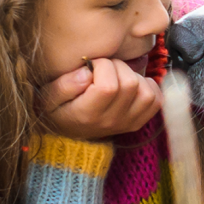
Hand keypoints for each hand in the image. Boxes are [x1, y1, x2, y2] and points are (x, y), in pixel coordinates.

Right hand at [37, 58, 162, 138]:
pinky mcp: (137, 122)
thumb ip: (64, 85)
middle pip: (130, 84)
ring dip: (133, 76)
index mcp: (88, 114)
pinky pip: (156, 100)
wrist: (68, 137)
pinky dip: (148, 87)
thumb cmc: (58, 111)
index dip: (102, 66)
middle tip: (104, 69)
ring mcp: (127, 123)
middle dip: (118, 67)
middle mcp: (111, 121)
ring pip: (146, 91)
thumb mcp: (48, 98)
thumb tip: (86, 72)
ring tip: (116, 76)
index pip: (109, 86)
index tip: (91, 66)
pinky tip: (131, 85)